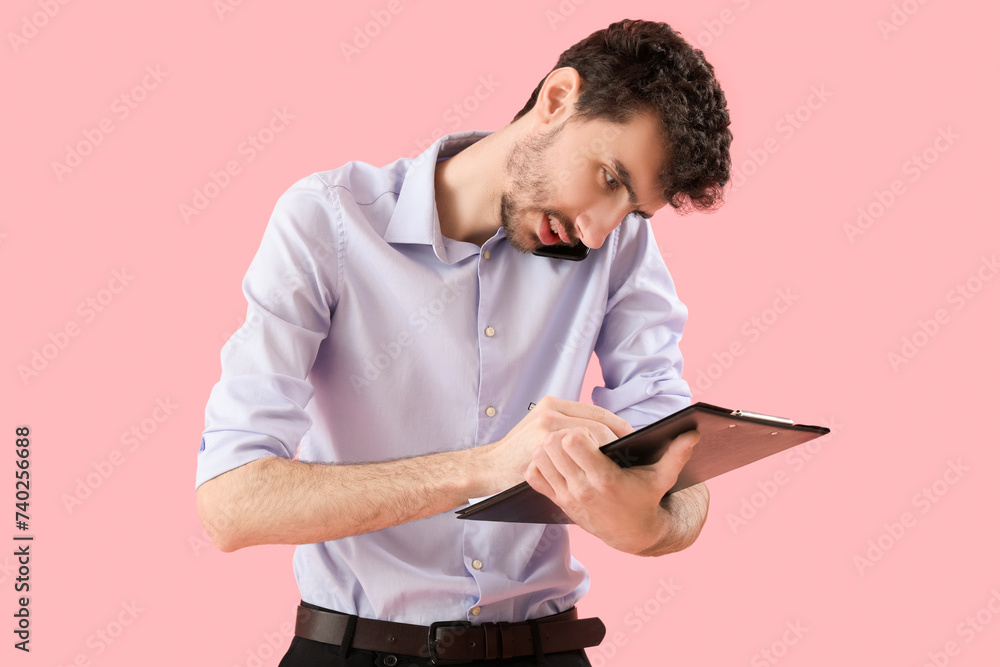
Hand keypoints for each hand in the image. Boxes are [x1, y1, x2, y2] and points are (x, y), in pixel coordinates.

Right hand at [481, 396, 634, 494]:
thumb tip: (605, 436)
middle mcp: (551, 411)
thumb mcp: (541, 433)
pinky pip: (578, 455)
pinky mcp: (541, 447)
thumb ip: (568, 429)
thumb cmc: (519, 454)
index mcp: (554, 405)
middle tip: (636, 456)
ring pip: (593, 437)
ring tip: (624, 466)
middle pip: (600, 424)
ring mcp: (545, 428)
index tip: (636, 442)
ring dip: (611, 453)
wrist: (487, 469)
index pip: (599, 414)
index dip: (620, 429)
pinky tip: (601, 476)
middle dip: (620, 441)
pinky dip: (594, 464)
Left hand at [524, 427, 705, 555]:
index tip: (592, 434)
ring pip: (540, 458)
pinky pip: (534, 477)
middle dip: (563, 434)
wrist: (633, 534)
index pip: (574, 441)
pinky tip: (557, 461)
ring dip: (549, 447)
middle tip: (576, 436)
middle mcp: (581, 489)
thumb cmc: (646, 499)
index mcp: (604, 479)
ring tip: (567, 446)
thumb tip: (694, 433)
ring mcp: (567, 497)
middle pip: (552, 445)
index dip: (581, 430)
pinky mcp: (558, 502)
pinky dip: (540, 464)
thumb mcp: (663, 478)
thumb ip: (677, 454)